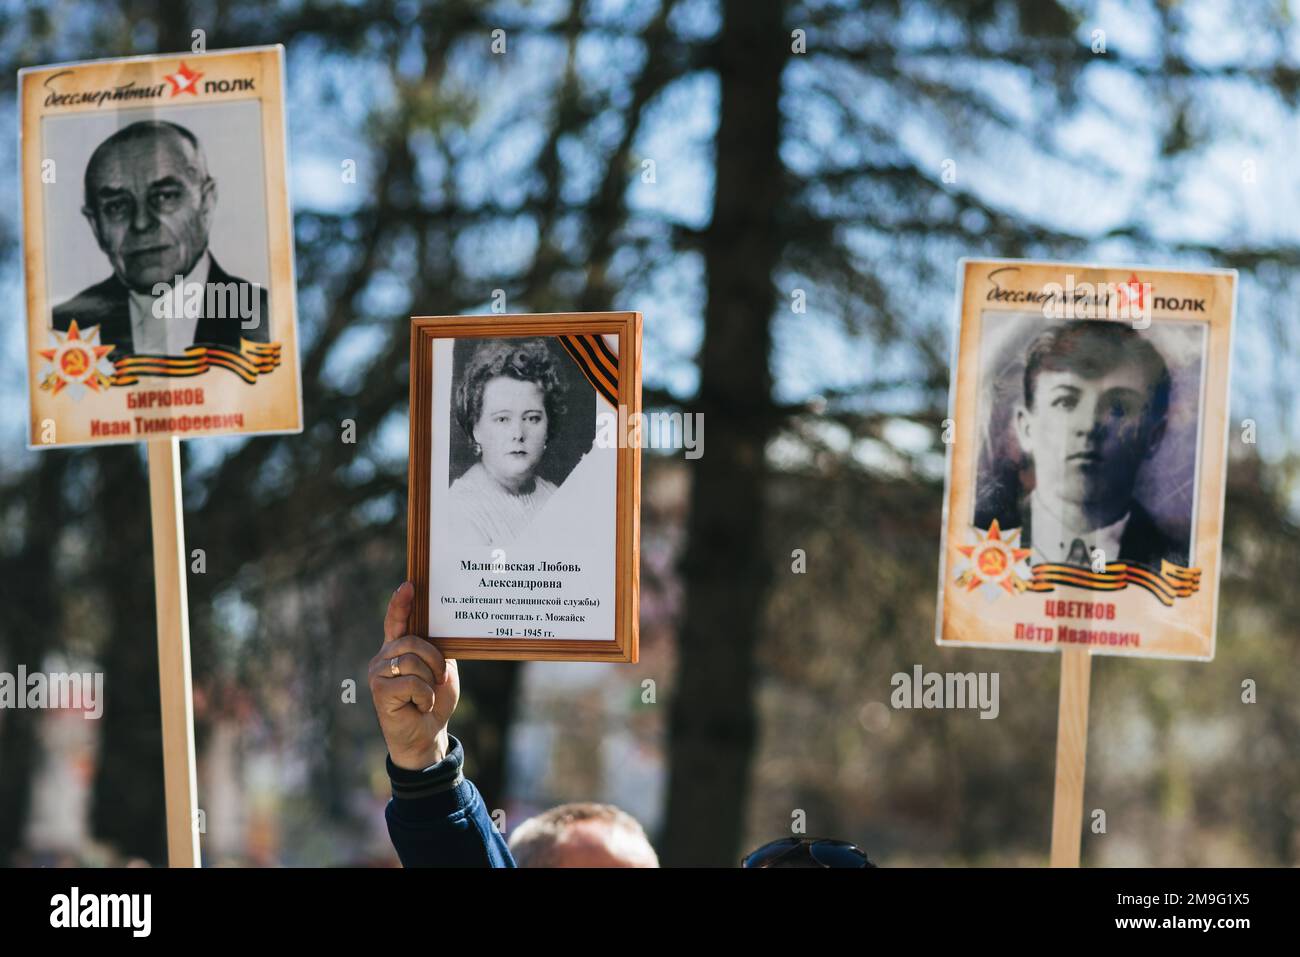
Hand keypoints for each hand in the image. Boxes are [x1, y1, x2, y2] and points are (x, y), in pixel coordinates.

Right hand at [369, 582, 459, 770]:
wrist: (427, 734)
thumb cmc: (434, 701)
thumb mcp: (442, 671)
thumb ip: (437, 651)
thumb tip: (438, 636)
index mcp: (399, 649)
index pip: (397, 621)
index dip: (401, 603)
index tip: (409, 585)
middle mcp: (384, 657)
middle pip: (412, 641)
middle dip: (434, 659)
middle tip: (439, 678)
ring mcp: (378, 673)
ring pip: (412, 661)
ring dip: (430, 681)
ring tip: (427, 696)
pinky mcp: (379, 690)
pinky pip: (410, 682)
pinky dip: (424, 696)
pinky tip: (419, 706)